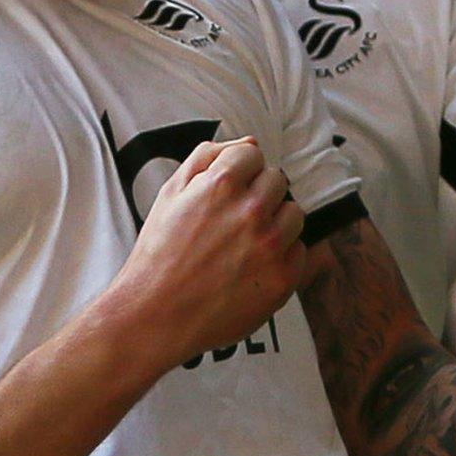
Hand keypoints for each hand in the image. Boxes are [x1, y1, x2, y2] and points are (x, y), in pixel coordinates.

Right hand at [111, 138, 306, 365]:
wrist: (155, 314)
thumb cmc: (159, 253)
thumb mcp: (170, 193)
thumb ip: (207, 157)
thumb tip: (249, 141)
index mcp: (221, 184)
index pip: (253, 153)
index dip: (239, 171)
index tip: (227, 191)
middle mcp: (250, 211)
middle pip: (277, 181)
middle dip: (258, 194)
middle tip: (233, 220)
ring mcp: (269, 246)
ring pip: (294, 214)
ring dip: (275, 222)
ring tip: (245, 243)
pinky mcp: (282, 278)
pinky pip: (299, 251)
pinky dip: (281, 256)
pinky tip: (252, 266)